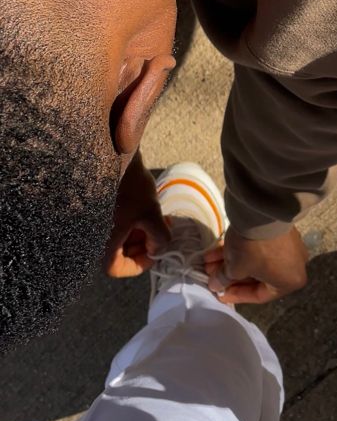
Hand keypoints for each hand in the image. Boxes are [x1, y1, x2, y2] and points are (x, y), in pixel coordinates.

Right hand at [105, 151, 170, 278]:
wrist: (110, 151)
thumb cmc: (128, 186)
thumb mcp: (151, 214)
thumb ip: (159, 237)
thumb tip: (158, 248)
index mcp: (101, 242)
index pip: (115, 268)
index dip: (138, 265)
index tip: (155, 251)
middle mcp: (92, 235)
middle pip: (117, 253)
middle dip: (142, 245)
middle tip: (160, 232)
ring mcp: (93, 220)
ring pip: (117, 238)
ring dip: (138, 233)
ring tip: (156, 218)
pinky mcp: (98, 207)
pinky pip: (114, 223)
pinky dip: (130, 221)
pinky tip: (146, 208)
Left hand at [203, 225, 307, 304]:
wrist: (263, 213)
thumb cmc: (254, 249)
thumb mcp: (235, 268)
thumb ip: (224, 280)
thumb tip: (216, 285)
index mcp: (290, 282)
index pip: (259, 295)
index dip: (234, 295)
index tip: (218, 293)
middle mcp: (294, 266)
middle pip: (256, 277)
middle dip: (231, 276)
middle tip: (211, 275)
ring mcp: (289, 247)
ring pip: (256, 260)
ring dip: (232, 262)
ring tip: (209, 262)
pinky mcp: (281, 231)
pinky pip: (260, 247)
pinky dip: (240, 250)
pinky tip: (217, 250)